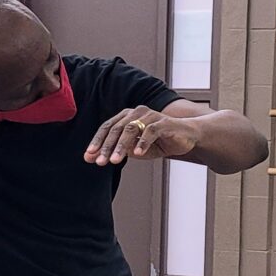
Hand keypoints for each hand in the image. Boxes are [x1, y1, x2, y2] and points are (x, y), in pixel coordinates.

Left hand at [86, 106, 200, 166]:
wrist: (187, 137)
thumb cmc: (159, 142)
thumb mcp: (136, 150)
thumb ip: (118, 152)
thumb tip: (95, 158)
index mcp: (126, 117)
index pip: (107, 128)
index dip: (97, 142)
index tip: (89, 156)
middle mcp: (136, 113)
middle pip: (116, 129)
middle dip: (106, 146)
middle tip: (100, 162)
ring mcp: (150, 116)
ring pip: (131, 129)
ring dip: (121, 146)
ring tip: (114, 160)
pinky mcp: (163, 122)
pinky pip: (150, 131)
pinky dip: (143, 142)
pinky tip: (137, 154)